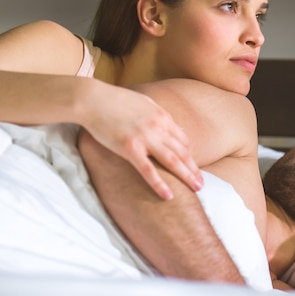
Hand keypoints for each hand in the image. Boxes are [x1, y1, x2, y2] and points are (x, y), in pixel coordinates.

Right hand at [81, 83, 202, 199]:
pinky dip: (160, 184)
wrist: (92, 99)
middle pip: (183, 152)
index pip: (183, 139)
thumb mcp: (143, 103)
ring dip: (187, 176)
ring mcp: (145, 138)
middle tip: (202, 184)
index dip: (190, 155)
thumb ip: (156, 115)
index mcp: (162, 116)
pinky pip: (148, 170)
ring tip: (197, 189)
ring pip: (172, 161)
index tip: (194, 167)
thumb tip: (164, 124)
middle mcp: (158, 127)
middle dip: (194, 169)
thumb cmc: (114, 100)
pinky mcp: (129, 148)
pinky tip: (168, 196)